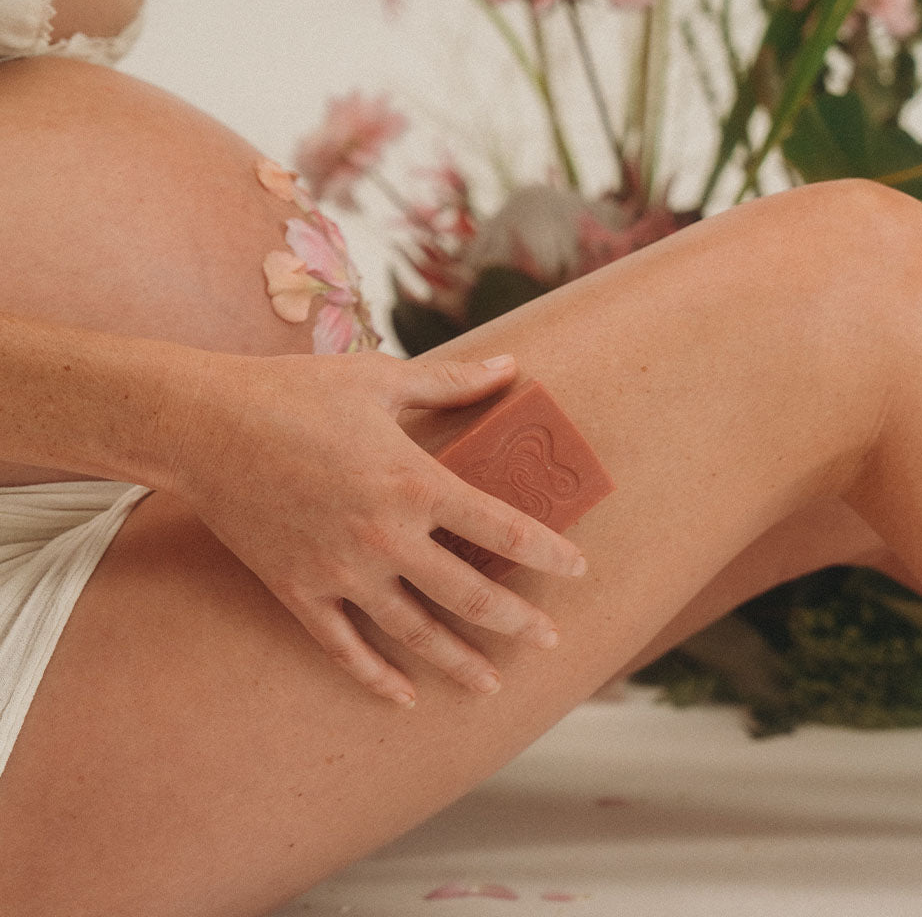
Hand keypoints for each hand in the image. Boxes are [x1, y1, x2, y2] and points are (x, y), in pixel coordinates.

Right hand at [167, 351, 586, 705]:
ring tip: (491, 685)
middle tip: (550, 642)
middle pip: (469, 595)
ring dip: (458, 662)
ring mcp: (340, 571)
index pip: (503, 529)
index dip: (548, 554)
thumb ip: (453, 382)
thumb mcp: (382, 380)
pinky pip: (344, 647)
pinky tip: (403, 696)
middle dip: (517, 622)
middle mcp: (385, 537)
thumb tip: (512, 366)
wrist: (204, 426)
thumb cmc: (297, 393)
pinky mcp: (298, 590)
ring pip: (414, 633)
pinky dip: (375, 676)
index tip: (577, 571)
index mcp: (414, 482)